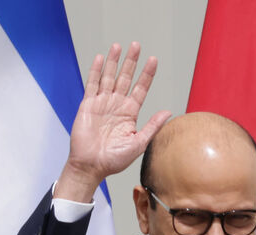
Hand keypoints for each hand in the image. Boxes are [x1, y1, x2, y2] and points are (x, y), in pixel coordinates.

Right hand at [55, 41, 170, 201]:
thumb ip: (152, 126)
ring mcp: (101, 104)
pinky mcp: (87, 106)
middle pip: (125, 78)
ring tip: (118, 46)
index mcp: (129, 114)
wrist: (90, 166)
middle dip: (131, 62)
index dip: (147, 74)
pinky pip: (92, 85)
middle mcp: (116, 106)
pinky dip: (96, 72)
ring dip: (113, 62)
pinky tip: (100, 59)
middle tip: (136, 46)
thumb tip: (168, 112)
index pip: (140, 88)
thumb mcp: (138, 143)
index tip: (153, 60)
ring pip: (109, 78)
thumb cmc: (113, 160)